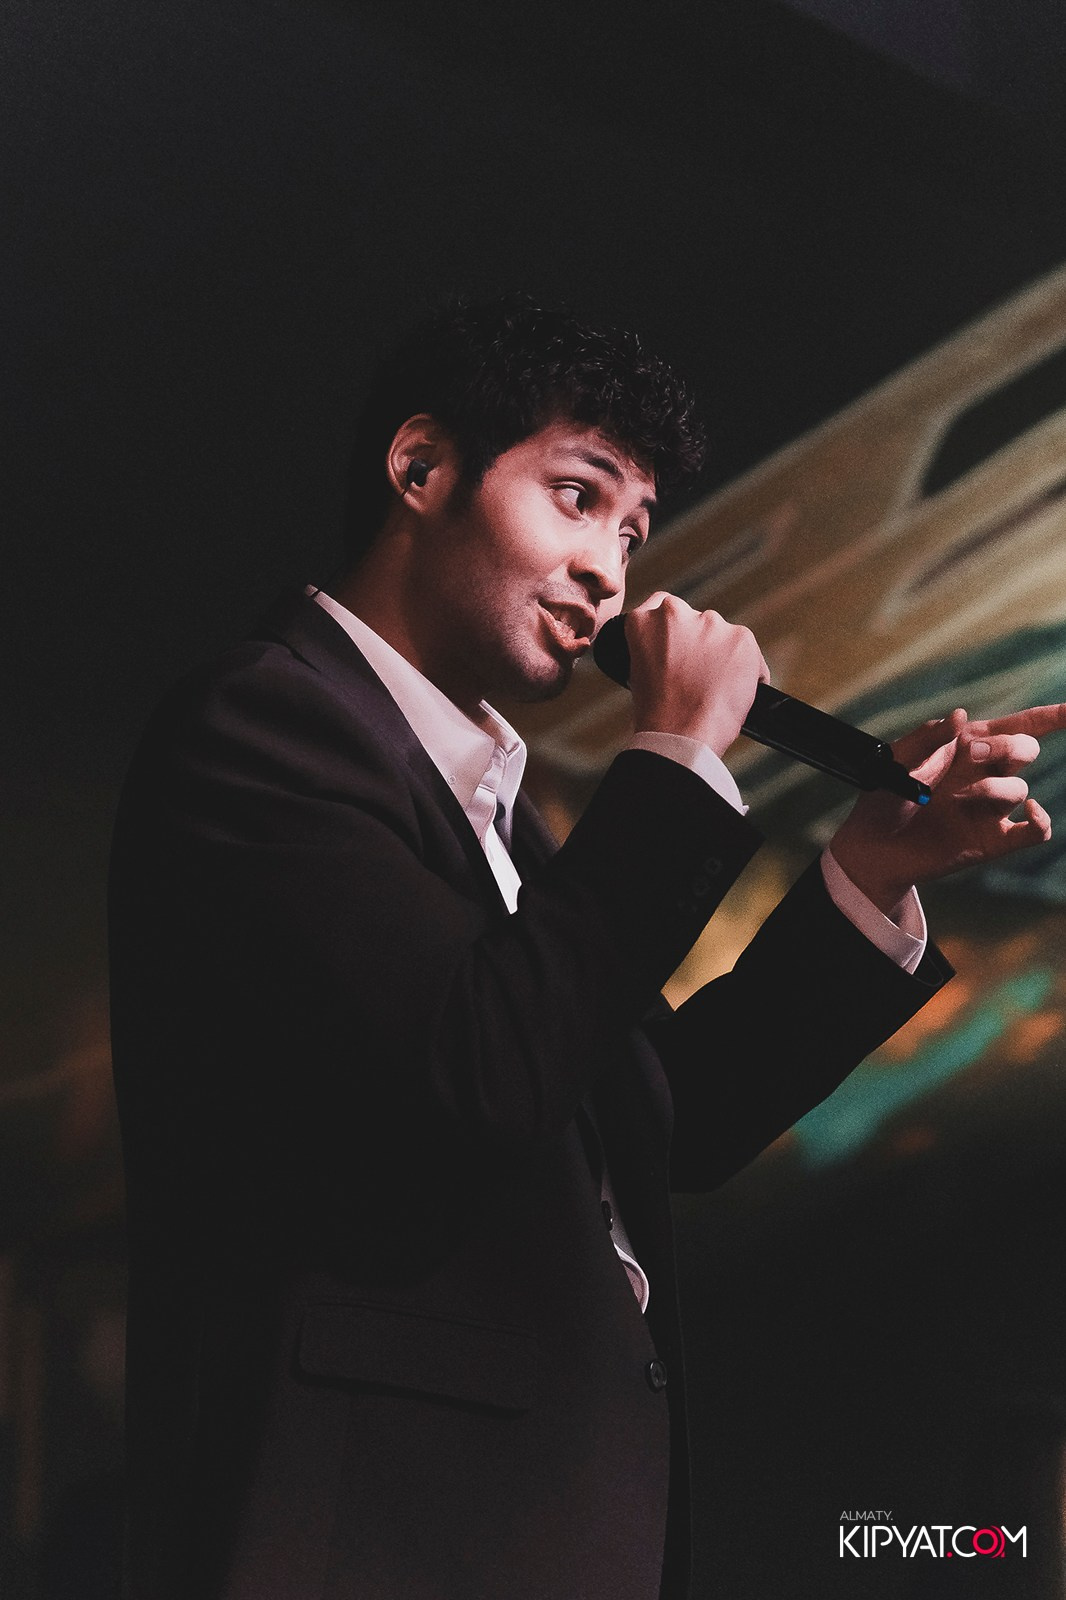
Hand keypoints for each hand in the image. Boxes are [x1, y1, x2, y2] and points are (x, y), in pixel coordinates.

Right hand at [623, 593, 769, 756]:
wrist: (681, 735)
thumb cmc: (658, 715)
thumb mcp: (639, 673)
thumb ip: (657, 648)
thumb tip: (678, 651)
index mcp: (644, 620)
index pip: (661, 607)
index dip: (673, 629)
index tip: (677, 646)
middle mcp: (676, 613)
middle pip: (696, 621)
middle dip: (699, 642)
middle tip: (698, 675)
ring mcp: (711, 623)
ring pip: (722, 636)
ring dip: (722, 655)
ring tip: (716, 690)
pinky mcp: (742, 637)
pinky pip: (750, 655)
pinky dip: (748, 672)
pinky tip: (736, 695)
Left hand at [829, 704, 1065, 914]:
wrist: (871, 847)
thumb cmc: (882, 797)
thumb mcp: (897, 762)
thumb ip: (927, 737)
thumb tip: (962, 716)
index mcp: (967, 747)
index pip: (1018, 726)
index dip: (1051, 716)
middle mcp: (985, 774)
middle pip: (1025, 750)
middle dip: (1006, 747)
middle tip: (972, 754)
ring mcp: (991, 808)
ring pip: (1020, 790)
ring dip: (994, 788)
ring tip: (957, 797)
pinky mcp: (993, 840)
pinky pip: (1036, 832)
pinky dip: (1042, 822)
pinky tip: (1029, 813)